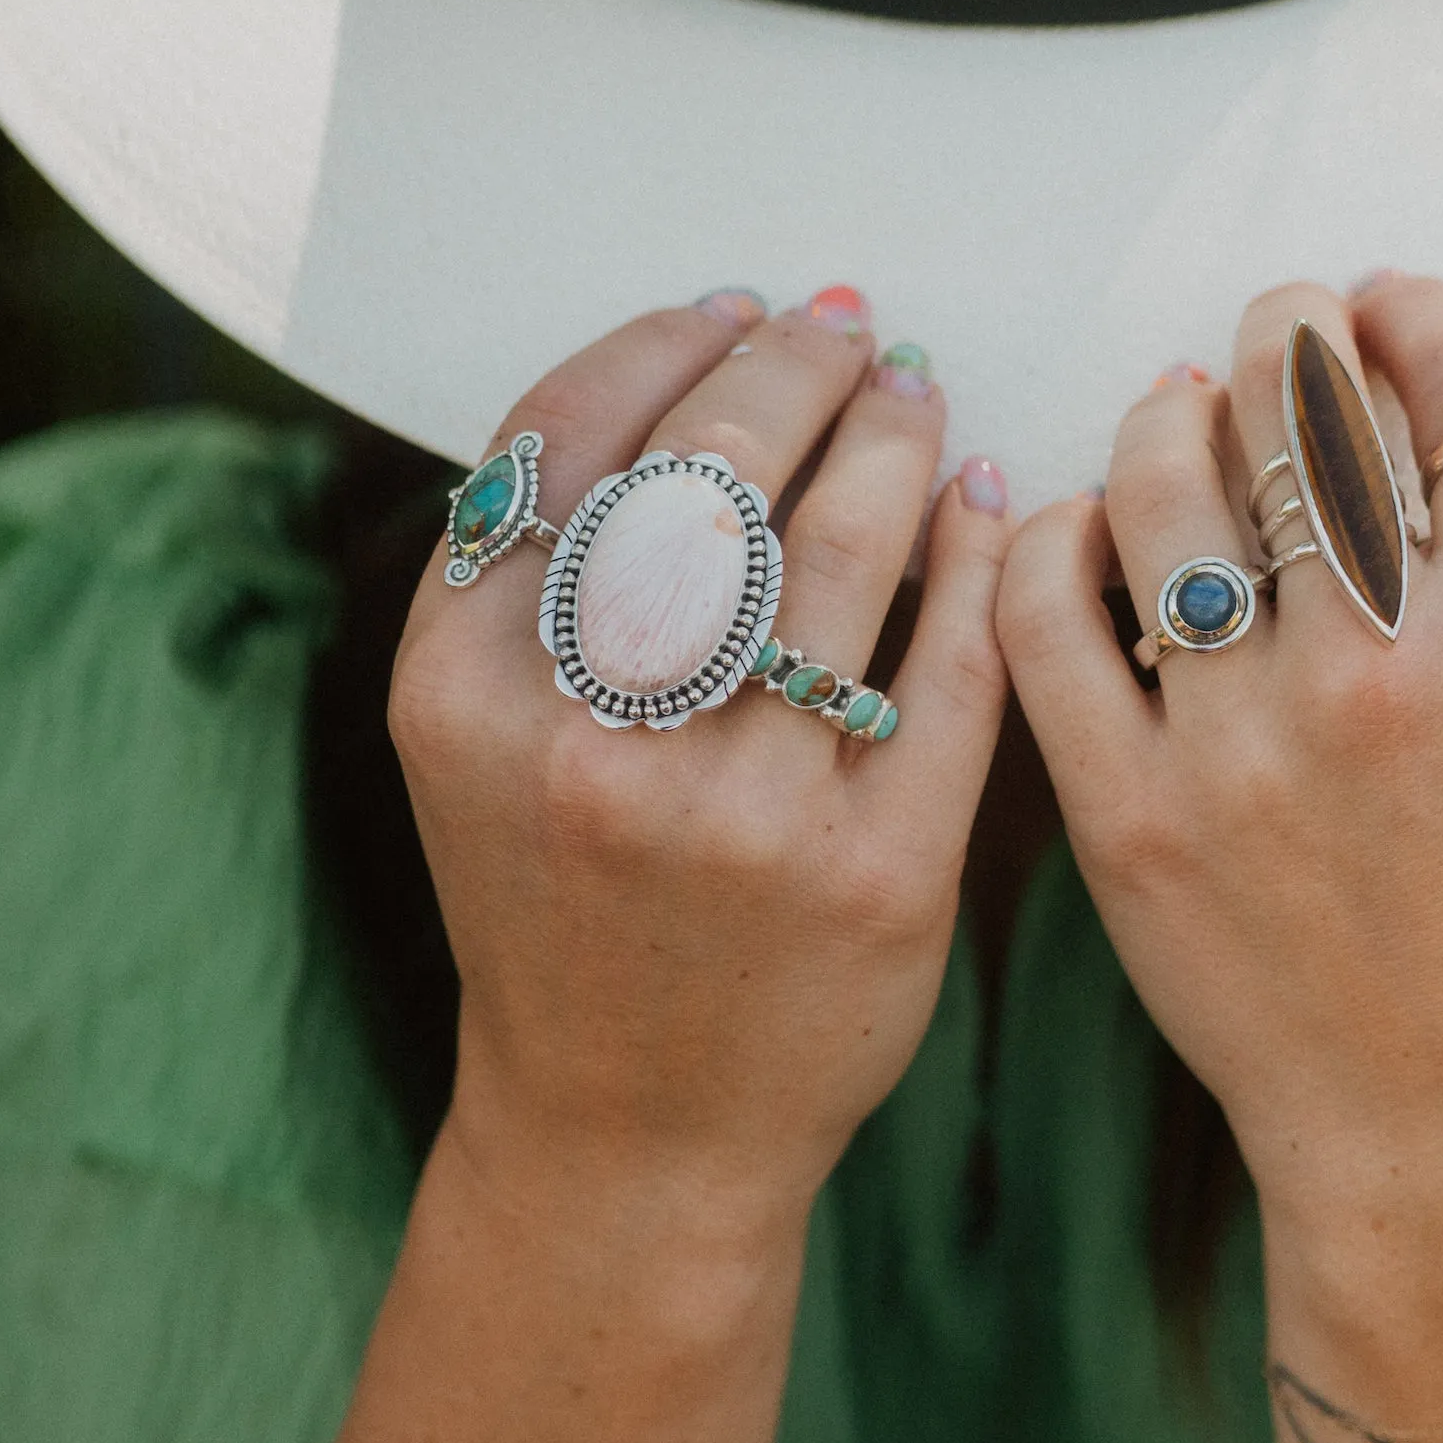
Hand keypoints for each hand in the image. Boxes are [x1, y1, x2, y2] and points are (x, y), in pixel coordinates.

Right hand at [390, 293, 1009, 1210]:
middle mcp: (589, 748)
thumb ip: (530, 573)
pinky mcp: (874, 877)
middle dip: (795, 370)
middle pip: (712, 475)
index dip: (663, 348)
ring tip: (913, 401)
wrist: (630, 1133)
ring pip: (845, 551)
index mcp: (462, 694)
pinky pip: (949, 666)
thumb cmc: (562, 900)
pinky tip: (980, 506)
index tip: (732, 309)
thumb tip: (686, 364)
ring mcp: (737, 817)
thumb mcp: (475, 738)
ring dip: (893, 441)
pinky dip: (974, 561)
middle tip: (849, 334)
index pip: (570, 444)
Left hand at [997, 274, 1442, 1245]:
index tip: (1380, 310)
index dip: (1408, 308)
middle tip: (1272, 332)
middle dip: (1281, 331)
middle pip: (1297, 396)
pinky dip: (1056, 539)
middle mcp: (1389, 665)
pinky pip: (1046, 612)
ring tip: (1177, 419)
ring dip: (1164, 418)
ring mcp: (1246, 742)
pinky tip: (1091, 532)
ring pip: (1157, 479)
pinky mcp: (1129, 812)